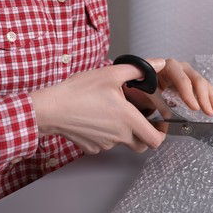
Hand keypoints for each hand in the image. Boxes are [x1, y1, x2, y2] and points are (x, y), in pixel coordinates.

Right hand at [30, 59, 167, 153]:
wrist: (51, 108)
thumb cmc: (79, 92)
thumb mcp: (111, 74)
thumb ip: (138, 70)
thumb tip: (158, 64)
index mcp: (128, 120)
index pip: (155, 140)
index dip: (162, 134)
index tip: (160, 125)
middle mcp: (119, 136)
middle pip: (142, 145)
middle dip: (145, 135)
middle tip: (141, 120)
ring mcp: (105, 145)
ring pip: (123, 143)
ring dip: (125, 132)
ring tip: (114, 113)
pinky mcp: (93, 147)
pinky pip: (106, 144)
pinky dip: (107, 135)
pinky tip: (98, 119)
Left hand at [124, 58, 212, 115]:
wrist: (142, 79)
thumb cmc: (144, 85)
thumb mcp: (146, 91)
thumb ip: (156, 100)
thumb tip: (166, 114)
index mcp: (168, 66)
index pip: (182, 80)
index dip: (189, 95)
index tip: (194, 108)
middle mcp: (181, 67)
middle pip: (197, 81)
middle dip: (204, 98)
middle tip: (208, 112)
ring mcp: (188, 72)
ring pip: (204, 84)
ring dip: (211, 98)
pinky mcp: (192, 80)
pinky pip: (206, 85)